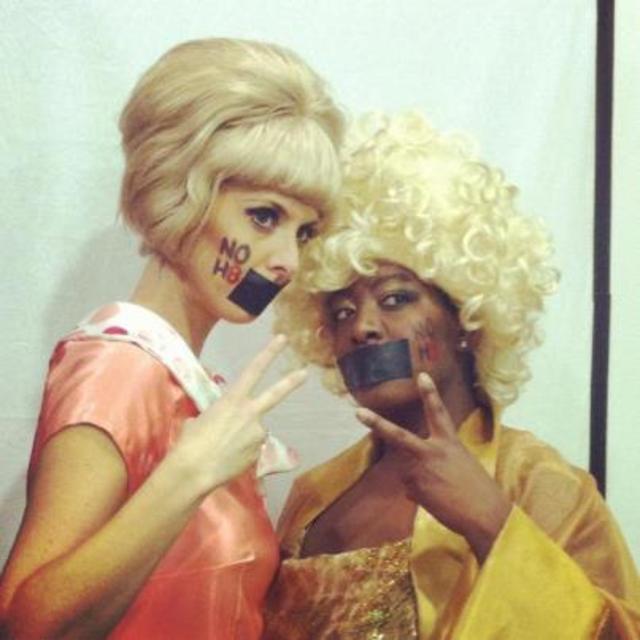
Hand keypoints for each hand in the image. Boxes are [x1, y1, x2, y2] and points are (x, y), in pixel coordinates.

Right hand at [172, 334, 306, 494]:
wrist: (194, 471)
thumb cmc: (190, 442)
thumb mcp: (201, 419)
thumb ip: (216, 415)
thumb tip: (217, 423)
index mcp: (233, 399)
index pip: (253, 370)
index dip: (269, 353)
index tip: (282, 340)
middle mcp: (250, 413)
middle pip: (275, 394)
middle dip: (291, 382)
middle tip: (305, 373)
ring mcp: (257, 433)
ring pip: (255, 431)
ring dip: (244, 437)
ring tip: (225, 448)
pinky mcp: (259, 452)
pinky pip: (252, 449)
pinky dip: (243, 452)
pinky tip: (229, 459)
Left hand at [356, 373, 510, 561]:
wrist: (486, 515)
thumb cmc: (479, 490)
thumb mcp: (461, 464)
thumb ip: (437, 460)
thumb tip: (415, 473)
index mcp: (450, 443)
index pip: (438, 413)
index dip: (430, 393)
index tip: (421, 375)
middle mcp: (432, 452)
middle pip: (398, 436)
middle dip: (377, 424)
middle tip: (358, 412)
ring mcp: (421, 471)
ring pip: (407, 473)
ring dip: (420, 483)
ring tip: (444, 493)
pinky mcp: (415, 489)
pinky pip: (411, 490)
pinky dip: (421, 497)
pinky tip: (438, 502)